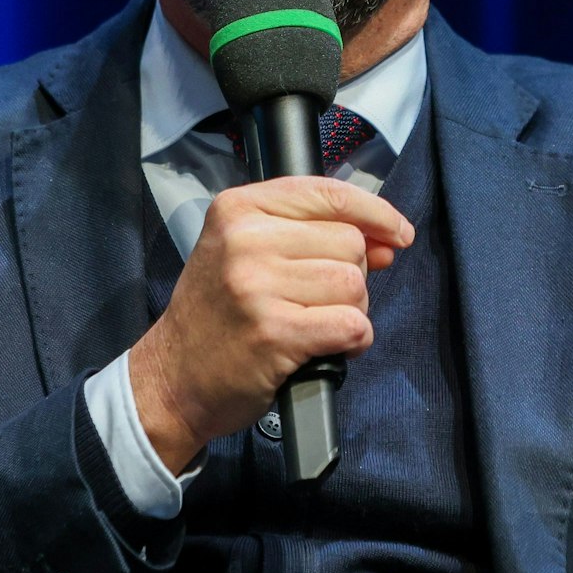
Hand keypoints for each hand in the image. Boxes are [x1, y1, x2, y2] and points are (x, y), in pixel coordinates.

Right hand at [128, 176, 413, 470]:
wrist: (173, 379)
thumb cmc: (217, 315)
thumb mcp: (248, 254)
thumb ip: (316, 236)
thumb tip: (388, 239)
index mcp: (238, 209)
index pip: (329, 193)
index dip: (375, 213)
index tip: (399, 233)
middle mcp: (245, 240)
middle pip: (349, 242)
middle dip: (352, 275)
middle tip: (318, 301)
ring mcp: (257, 286)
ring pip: (354, 284)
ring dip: (352, 310)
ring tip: (316, 324)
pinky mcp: (274, 333)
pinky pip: (351, 324)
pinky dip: (354, 339)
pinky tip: (330, 346)